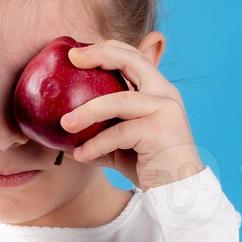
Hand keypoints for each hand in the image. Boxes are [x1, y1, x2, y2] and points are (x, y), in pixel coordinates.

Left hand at [59, 39, 204, 189]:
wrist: (177, 192)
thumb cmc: (148, 166)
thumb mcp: (121, 143)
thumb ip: (102, 129)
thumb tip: (64, 127)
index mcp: (158, 90)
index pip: (133, 56)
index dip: (105, 49)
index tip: (75, 54)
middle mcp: (165, 93)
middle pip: (131, 60)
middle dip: (99, 54)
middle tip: (72, 58)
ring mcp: (165, 110)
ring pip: (118, 101)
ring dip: (87, 112)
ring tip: (65, 124)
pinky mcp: (160, 131)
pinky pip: (117, 134)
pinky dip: (95, 145)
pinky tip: (80, 156)